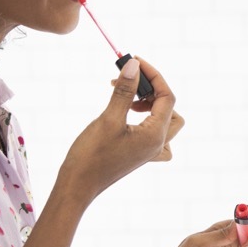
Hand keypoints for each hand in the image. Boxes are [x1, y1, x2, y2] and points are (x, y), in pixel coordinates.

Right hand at [60, 57, 180, 200]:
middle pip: (170, 108)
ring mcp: (149, 151)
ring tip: (126, 99)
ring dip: (151, 105)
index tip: (135, 61)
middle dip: (153, 90)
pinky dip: (147, 120)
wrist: (78, 185)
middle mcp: (157, 144)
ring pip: (166, 121)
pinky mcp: (139, 154)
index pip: (166, 96)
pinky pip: (155, 134)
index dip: (153, 75)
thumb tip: (134, 65)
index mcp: (156, 135)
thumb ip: (124, 91)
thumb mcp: (109, 118)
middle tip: (130, 83)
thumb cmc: (91, 155)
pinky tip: (127, 116)